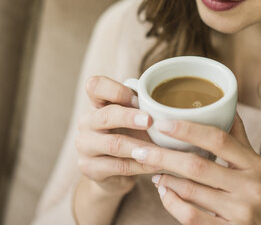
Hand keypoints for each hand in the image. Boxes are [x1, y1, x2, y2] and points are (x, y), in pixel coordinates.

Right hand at [75, 75, 159, 195]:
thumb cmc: (129, 136)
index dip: (116, 90)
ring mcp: (85, 146)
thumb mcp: (133, 118)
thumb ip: (143, 106)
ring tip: (161, 149)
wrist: (114, 174)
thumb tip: (175, 104)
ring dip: (141, 146)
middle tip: (150, 121)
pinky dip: (142, 165)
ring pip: (114, 144)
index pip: (95, 86)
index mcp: (97, 103)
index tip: (138, 98)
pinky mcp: (90, 168)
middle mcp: (87, 122)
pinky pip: (120, 166)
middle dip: (129, 117)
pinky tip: (157, 164)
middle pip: (105, 116)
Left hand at [130, 114, 260, 223]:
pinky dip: (172, 203)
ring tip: (153, 171)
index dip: (188, 130)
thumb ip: (238, 139)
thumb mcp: (257, 167)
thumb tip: (227, 104)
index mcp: (254, 164)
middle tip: (140, 149)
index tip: (162, 123)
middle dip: (163, 156)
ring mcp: (240, 212)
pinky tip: (164, 193)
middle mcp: (250, 186)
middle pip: (198, 165)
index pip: (219, 139)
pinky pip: (191, 217)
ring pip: (191, 191)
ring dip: (165, 180)